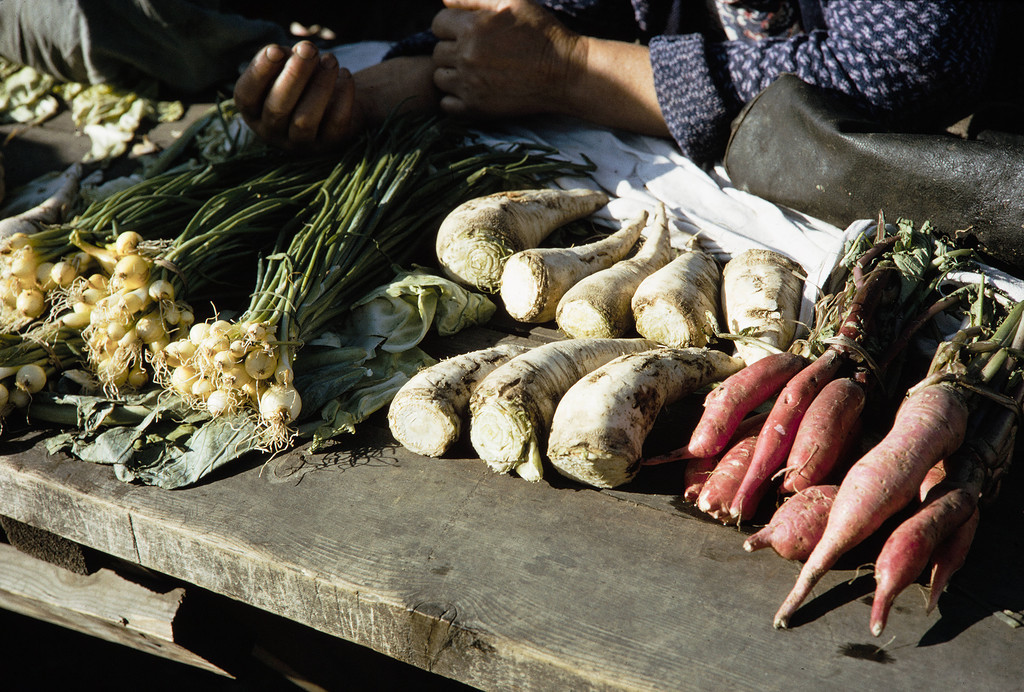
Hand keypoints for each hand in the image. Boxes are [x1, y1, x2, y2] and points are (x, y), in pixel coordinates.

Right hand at [233, 41, 359, 150]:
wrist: (335, 104)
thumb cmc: (302, 80)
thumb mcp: (286, 68)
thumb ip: (284, 59)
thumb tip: (294, 52)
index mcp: (253, 111)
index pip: (246, 96)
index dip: (259, 72)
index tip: (275, 49)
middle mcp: (272, 132)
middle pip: (277, 108)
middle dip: (293, 75)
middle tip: (308, 49)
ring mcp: (301, 144)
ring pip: (305, 120)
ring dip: (319, 85)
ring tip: (330, 59)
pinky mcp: (329, 145)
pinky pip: (335, 124)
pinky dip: (343, 97)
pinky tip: (345, 75)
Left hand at [430, 0, 584, 118]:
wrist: (563, 73)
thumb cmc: (541, 33)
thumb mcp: (512, 2)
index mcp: (472, 27)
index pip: (438, 24)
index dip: (451, 26)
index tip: (468, 32)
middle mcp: (466, 56)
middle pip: (437, 52)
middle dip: (452, 50)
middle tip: (476, 53)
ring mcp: (469, 84)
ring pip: (440, 78)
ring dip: (452, 74)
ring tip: (473, 72)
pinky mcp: (476, 108)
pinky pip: (446, 104)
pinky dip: (455, 98)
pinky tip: (472, 90)